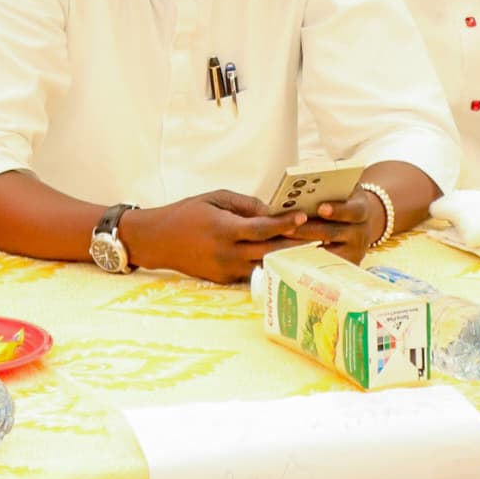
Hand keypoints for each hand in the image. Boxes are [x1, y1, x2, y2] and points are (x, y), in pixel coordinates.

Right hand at [121, 190, 300, 282]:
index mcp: (225, 230)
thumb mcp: (215, 198)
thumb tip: (271, 211)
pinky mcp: (223, 280)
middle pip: (270, 251)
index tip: (304, 217)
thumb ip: (245, 204)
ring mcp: (225, 270)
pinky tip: (286, 262)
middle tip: (321, 239)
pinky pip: (251, 272)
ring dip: (286, 260)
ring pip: (264, 266)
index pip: (262, 229)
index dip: (285, 223)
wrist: (158, 240)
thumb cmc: (187, 212)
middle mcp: (227, 254)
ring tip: (311, 253)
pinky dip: (268, 266)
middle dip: (296, 245)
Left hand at [290, 191, 387, 264]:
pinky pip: (323, 266)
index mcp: (361, 210)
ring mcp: (354, 252)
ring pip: (326, 253)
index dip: (338, 210)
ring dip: (302, 248)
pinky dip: (306, 261)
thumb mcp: (343, 191)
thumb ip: (329, 189)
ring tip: (282, 244)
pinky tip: (287, 256)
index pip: (354, 210)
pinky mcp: (344, 267)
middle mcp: (361, 233)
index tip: (320, 208)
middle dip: (308, 231)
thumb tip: (303, 187)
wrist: (358, 225)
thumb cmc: (343, 202)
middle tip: (286, 228)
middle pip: (334, 233)